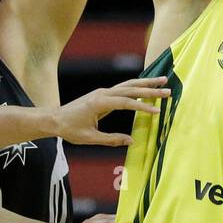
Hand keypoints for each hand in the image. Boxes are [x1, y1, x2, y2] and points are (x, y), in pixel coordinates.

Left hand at [50, 76, 168, 146]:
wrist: (55, 119)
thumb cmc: (70, 129)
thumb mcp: (89, 138)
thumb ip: (111, 139)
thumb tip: (131, 141)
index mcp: (99, 103)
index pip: (126, 102)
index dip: (142, 106)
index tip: (157, 111)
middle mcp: (102, 93)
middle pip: (130, 89)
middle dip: (150, 90)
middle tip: (168, 90)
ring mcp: (103, 92)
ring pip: (128, 84)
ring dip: (146, 83)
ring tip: (163, 80)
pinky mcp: (103, 94)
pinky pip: (123, 88)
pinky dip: (137, 86)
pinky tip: (147, 86)